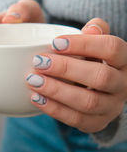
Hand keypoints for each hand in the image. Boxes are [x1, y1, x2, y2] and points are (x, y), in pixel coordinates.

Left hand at [26, 18, 126, 132]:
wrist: (92, 89)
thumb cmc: (89, 60)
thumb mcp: (93, 41)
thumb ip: (93, 29)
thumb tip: (91, 28)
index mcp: (124, 60)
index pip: (111, 48)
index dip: (83, 44)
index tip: (55, 42)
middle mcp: (123, 85)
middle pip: (100, 77)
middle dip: (66, 69)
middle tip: (39, 62)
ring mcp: (111, 107)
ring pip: (88, 102)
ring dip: (57, 91)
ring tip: (33, 80)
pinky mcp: (97, 123)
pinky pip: (76, 120)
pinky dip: (54, 109)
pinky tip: (36, 98)